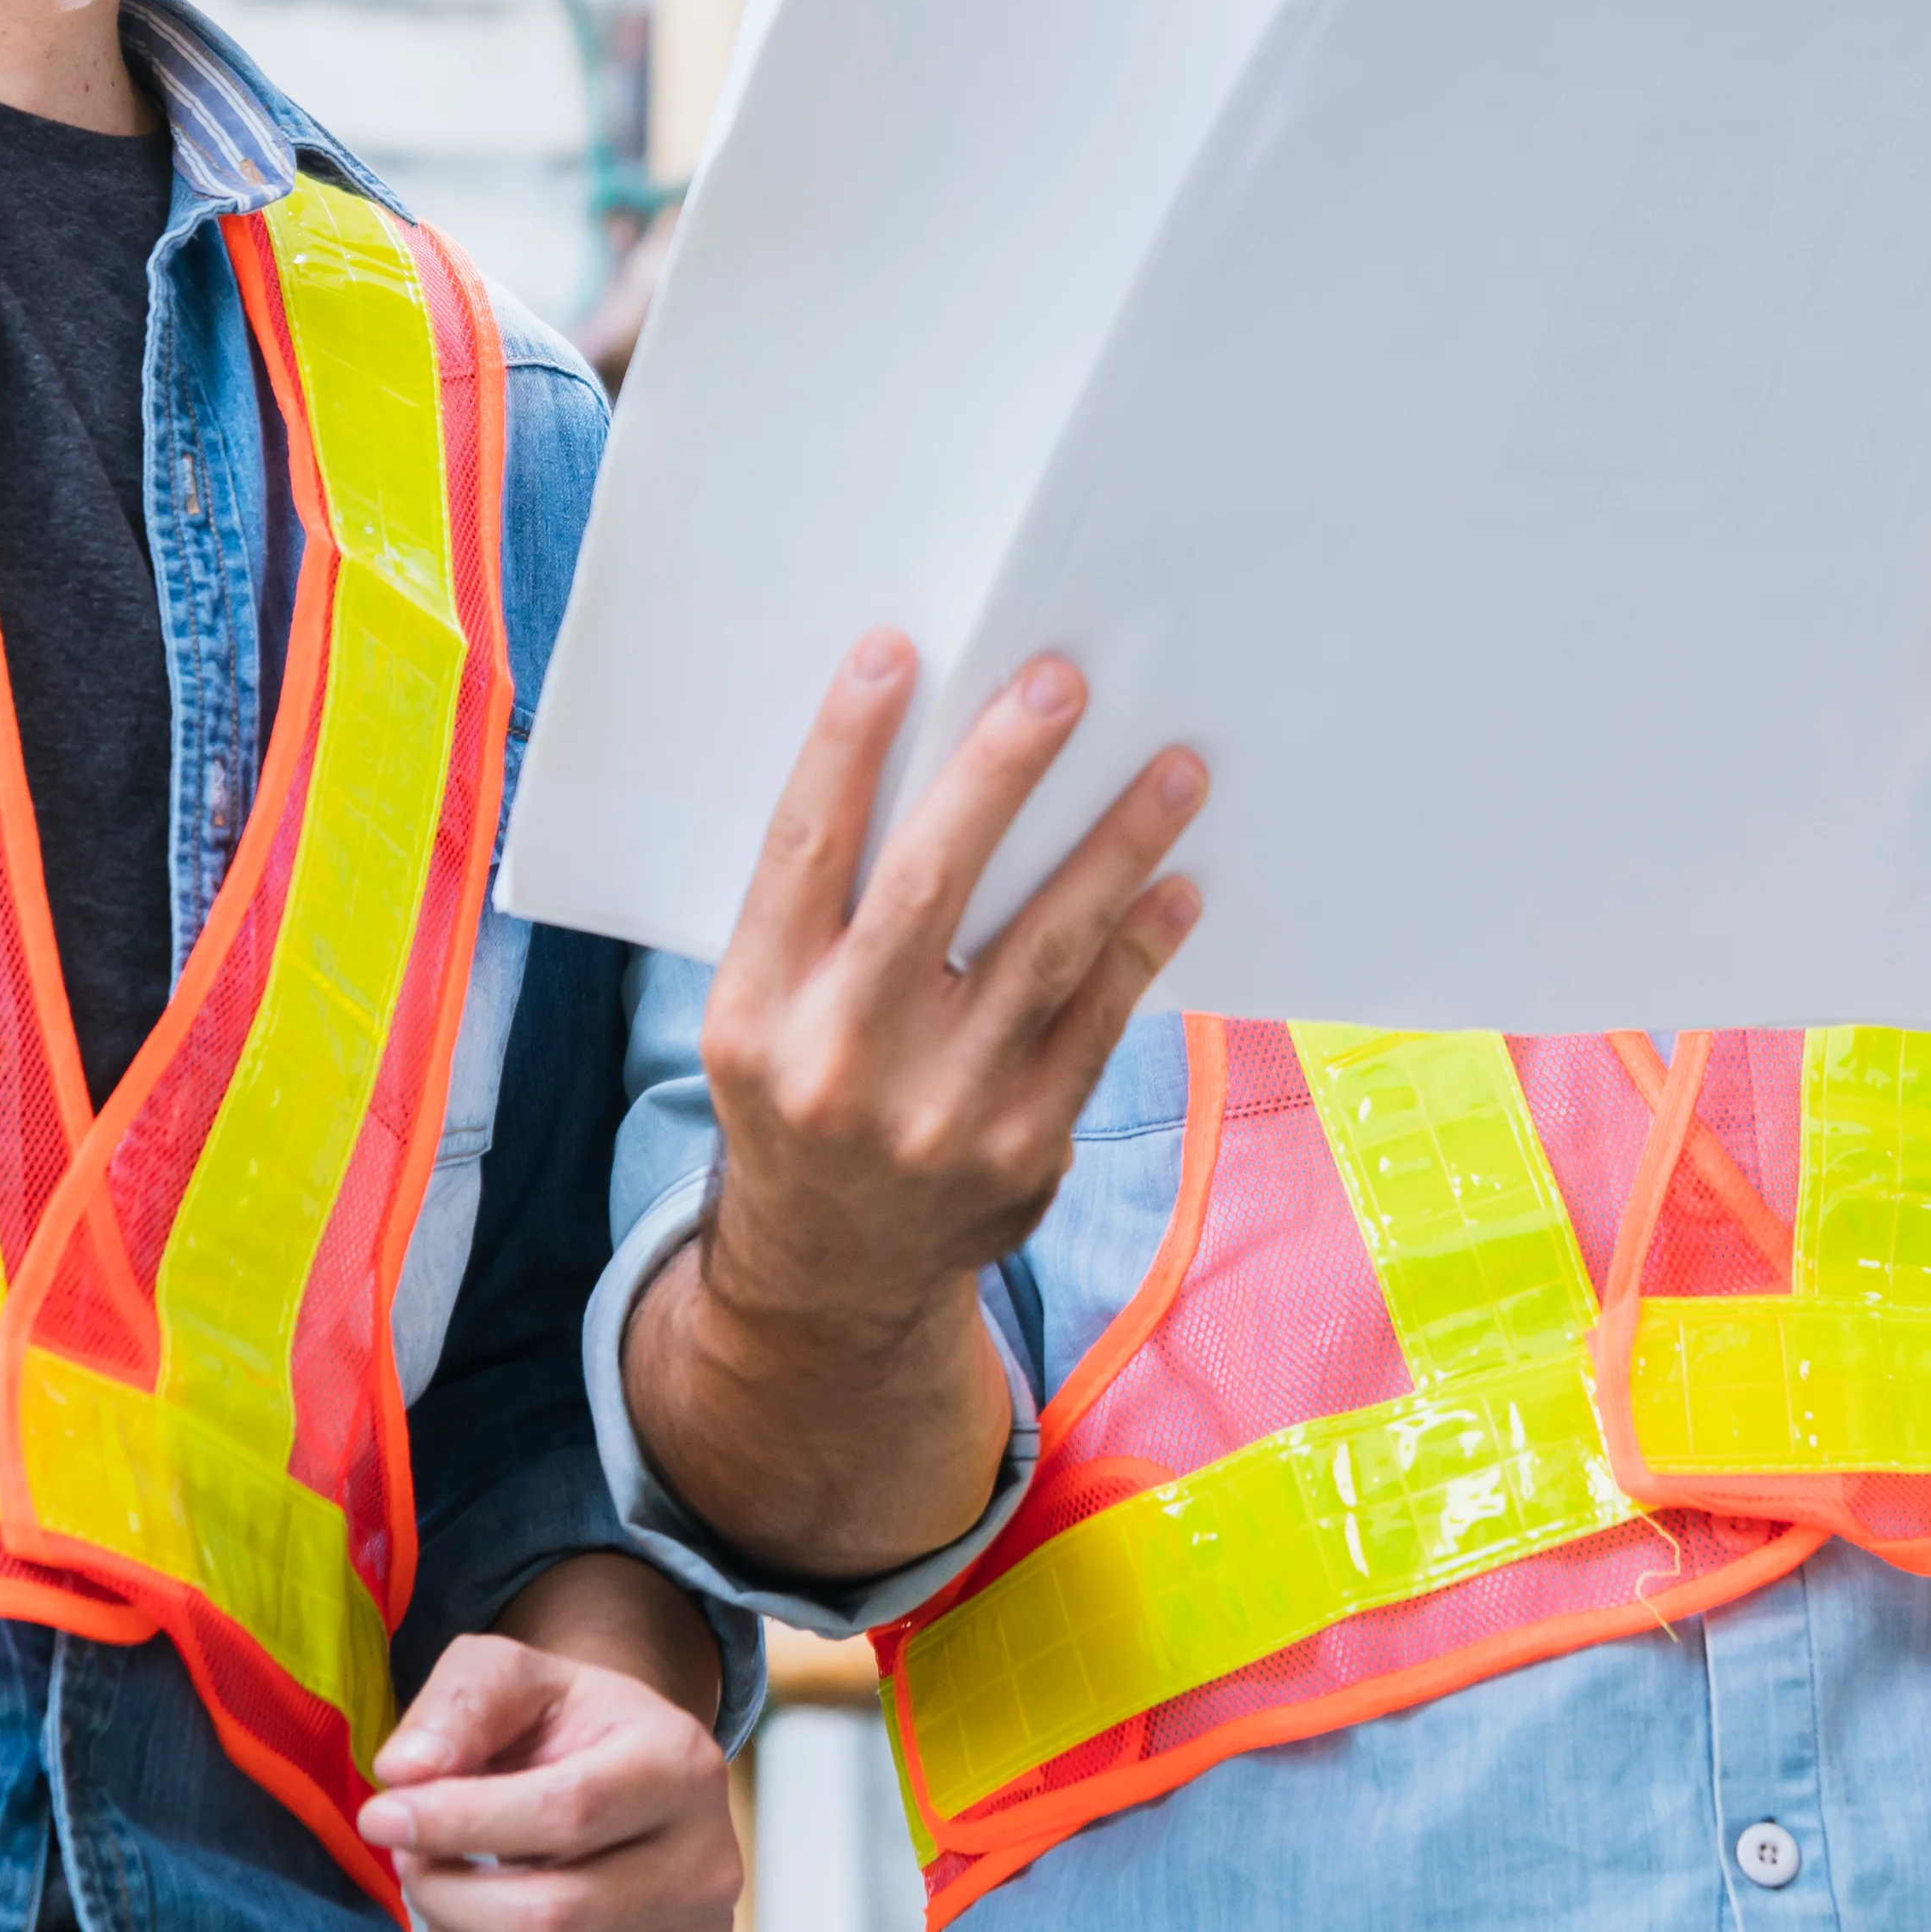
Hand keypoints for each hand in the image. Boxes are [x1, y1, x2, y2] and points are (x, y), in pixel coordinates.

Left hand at [369, 1587, 741, 1931]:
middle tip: (414, 1864)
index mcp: (684, 1767)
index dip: (457, 1821)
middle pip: (553, 1921)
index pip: (569, 1812)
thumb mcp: (512, 1678)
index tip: (382, 1815)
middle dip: (449, 1897)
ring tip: (447, 1905)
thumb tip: (403, 1772)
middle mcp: (714, 1871)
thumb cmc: (560, 1732)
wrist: (626, 1791)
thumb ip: (458, 1705)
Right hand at [694, 639, 1202, 1357]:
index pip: (799, 853)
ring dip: (1114, 849)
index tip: (894, 655)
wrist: (829, 1276)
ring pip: (1041, 952)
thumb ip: (821, 913)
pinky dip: (1138, 950)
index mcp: (756, 1012)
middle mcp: (840, 1063)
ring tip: (1174, 771)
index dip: (844, 750)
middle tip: (1058, 686)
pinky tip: (1175, 886)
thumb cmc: (800, 1094)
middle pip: (927, 887)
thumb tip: (923, 759)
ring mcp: (939, 1116)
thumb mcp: (763, 1014)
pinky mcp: (1021, 1153)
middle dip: (998, 774)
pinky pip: (1095, 1029)